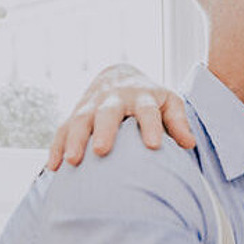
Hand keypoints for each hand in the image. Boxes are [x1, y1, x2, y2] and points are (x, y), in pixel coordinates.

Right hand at [46, 64, 194, 169]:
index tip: (153, 145)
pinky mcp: (76, 114)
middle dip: (104, 130)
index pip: (147, 110)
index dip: (150, 126)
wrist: (120, 76)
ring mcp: (92, 105)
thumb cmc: (151, 97)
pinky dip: (57, 147)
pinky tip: (54, 167)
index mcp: (142, 97)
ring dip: (75, 140)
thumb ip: (178, 122)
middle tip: (103, 150)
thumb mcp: (170, 103)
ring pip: (80, 120)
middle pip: (108, 112)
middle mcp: (115, 99)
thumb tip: (189, 144)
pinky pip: (63, 129)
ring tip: (73, 161)